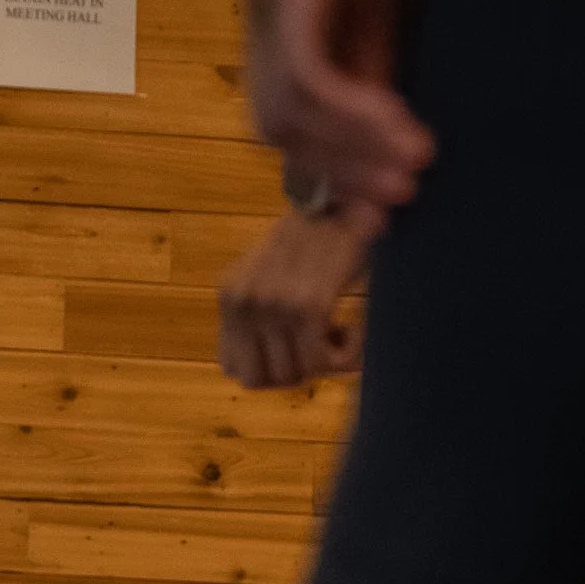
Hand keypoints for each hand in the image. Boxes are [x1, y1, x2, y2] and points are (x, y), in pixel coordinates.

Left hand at [217, 201, 380, 389]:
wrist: (343, 203)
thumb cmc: (314, 242)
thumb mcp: (267, 276)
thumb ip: (258, 316)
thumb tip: (271, 376)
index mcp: (230, 295)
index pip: (233, 369)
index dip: (268, 369)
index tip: (294, 350)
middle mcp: (243, 301)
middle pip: (260, 381)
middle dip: (294, 373)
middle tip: (320, 346)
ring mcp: (274, 305)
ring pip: (294, 375)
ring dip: (323, 364)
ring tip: (339, 330)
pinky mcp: (309, 307)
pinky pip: (324, 363)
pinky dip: (346, 358)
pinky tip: (354, 330)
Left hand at [243, 0, 433, 214]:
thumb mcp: (383, 16)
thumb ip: (372, 72)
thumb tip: (383, 142)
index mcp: (277, 38)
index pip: (284, 127)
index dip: (325, 175)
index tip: (372, 219)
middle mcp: (260, 28)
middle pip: (278, 128)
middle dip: (340, 170)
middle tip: (400, 197)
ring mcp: (266, 10)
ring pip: (289, 110)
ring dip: (351, 145)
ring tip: (411, 162)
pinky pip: (308, 71)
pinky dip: (349, 106)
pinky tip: (394, 119)